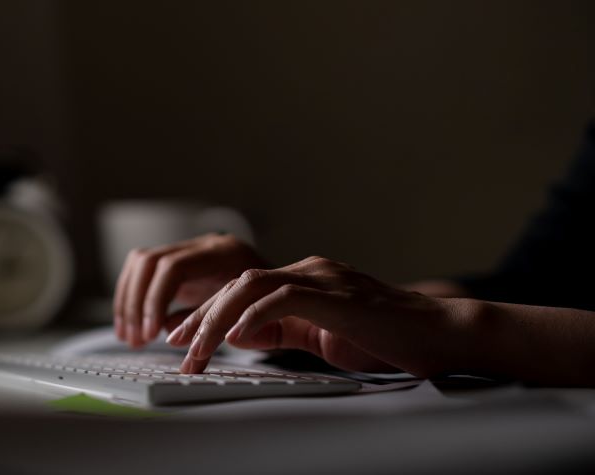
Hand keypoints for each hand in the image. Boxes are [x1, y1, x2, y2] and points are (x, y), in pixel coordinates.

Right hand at [113, 234, 264, 347]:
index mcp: (225, 253)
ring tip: (128, 336)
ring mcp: (190, 250)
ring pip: (141, 262)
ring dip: (128, 300)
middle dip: (138, 302)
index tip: (152, 332)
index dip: (157, 300)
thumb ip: (217, 320)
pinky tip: (132, 324)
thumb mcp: (255, 313)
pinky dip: (131, 296)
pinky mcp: (181, 262)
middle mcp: (204, 245)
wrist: (289, 286)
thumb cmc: (277, 303)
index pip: (174, 267)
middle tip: (136, 338)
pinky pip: (142, 270)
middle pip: (150, 261)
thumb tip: (172, 330)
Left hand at [166, 256, 475, 376]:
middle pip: (237, 284)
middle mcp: (310, 270)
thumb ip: (286, 328)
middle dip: (201, 317)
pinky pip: (283, 297)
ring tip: (198, 349)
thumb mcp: (324, 334)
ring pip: (251, 286)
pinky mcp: (337, 296)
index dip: (207, 313)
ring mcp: (323, 278)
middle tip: (177, 345)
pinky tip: (239, 337)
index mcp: (306, 278)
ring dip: (218, 319)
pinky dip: (256, 315)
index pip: (241, 289)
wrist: (442, 334)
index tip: (180, 336)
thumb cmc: (389, 339)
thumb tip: (244, 333)